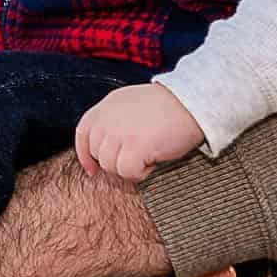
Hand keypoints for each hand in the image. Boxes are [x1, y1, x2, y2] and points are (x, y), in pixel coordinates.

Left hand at [75, 83, 204, 180]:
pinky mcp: (134, 147)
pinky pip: (127, 172)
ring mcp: (120, 132)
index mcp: (107, 105)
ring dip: (129, 167)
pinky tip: (154, 161)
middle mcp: (108, 117)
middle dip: (115, 162)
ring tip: (149, 155)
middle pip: (97, 154)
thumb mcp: (133, 105)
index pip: (83, 133)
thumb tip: (102, 152)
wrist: (193, 103)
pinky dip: (141, 173)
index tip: (93, 169)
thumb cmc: (169, 108)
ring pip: (110, 166)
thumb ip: (114, 121)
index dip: (85, 155)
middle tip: (138, 157)